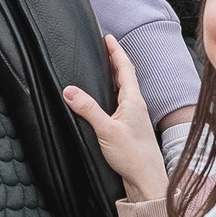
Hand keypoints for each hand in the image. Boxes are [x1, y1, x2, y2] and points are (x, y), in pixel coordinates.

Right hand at [62, 35, 167, 201]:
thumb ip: (87, 109)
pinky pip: (122, 103)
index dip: (115, 51)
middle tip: (105, 47)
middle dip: (115, 60)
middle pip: (126, 76)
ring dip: (116, 76)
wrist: (146, 179)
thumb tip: (69, 90)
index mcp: (134, 100)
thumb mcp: (105, 129)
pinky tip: (107, 100)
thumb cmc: (132, 156)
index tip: (107, 37)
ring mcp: (135, 117)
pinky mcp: (130, 128)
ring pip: (125, 90)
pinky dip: (114, 93)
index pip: (125, 68)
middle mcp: (136, 106)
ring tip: (105, 67)